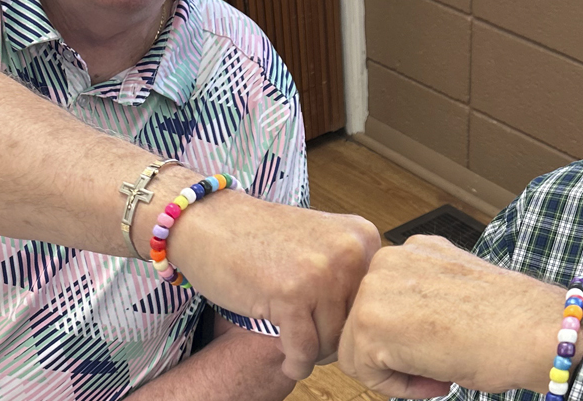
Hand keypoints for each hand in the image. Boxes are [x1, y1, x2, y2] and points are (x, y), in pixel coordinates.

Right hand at [165, 190, 380, 379]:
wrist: (209, 220)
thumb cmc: (258, 236)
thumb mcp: (322, 244)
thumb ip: (351, 275)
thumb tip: (367, 330)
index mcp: (363, 237)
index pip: (373, 301)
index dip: (349, 321)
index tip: (327, 327)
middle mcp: (350, 251)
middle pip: (355, 324)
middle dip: (330, 339)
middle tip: (306, 337)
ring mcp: (323, 272)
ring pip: (331, 342)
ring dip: (311, 352)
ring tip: (293, 340)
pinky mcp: (292, 294)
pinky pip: (304, 351)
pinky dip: (295, 362)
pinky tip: (286, 358)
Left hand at [338, 235, 582, 397]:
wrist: (538, 331)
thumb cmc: (512, 320)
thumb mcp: (456, 291)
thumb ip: (422, 296)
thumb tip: (400, 326)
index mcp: (413, 248)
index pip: (383, 303)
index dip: (407, 338)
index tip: (440, 349)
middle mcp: (390, 258)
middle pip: (362, 325)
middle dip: (396, 355)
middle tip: (439, 368)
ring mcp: (377, 286)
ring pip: (357, 349)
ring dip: (395, 372)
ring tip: (439, 372)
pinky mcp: (371, 321)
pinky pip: (363, 369)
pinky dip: (396, 387)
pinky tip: (437, 378)